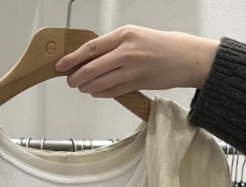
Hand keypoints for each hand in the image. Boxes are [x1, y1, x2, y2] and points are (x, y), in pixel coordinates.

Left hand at [55, 26, 219, 98]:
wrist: (184, 57)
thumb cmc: (160, 46)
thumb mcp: (135, 37)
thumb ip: (113, 46)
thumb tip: (89, 57)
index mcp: (124, 35)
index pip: (91, 48)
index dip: (72, 58)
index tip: (61, 65)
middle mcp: (127, 52)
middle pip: (92, 68)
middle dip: (77, 77)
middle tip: (71, 81)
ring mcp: (132, 69)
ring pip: (100, 83)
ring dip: (88, 88)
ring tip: (83, 87)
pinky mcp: (137, 84)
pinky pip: (113, 92)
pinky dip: (102, 93)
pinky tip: (97, 92)